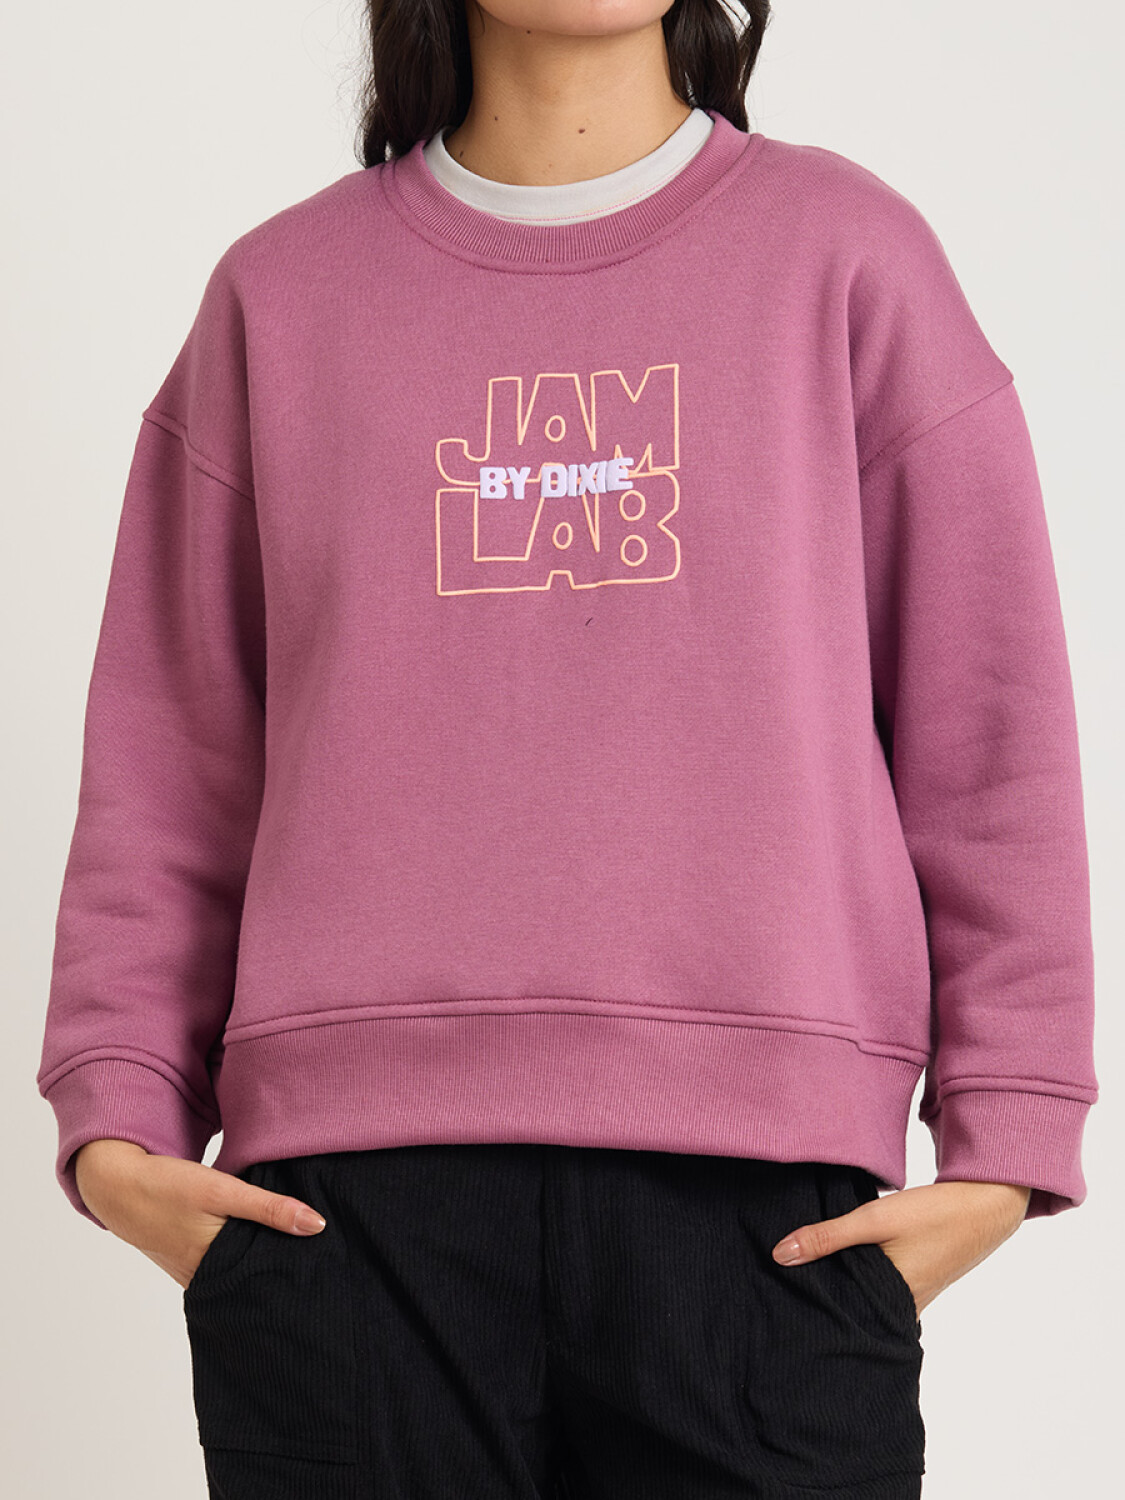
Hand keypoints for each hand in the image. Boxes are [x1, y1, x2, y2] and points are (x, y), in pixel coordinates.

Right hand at [74, 1139, 327, 1289]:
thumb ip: (269, 1208)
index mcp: (215, 1270)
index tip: (323, 1271)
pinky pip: (221, 1267)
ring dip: (259, 1265)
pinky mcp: (187, 1263)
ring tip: (298, 1260)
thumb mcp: (223, 1190)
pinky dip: (239, 1258)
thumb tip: (317, 1226)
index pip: (265, 1283)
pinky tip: (259, 1247)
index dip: (292, 1276)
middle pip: (253, 1282)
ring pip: (237, 1275)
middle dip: (279, 1274)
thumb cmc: (170, 1186)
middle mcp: (204, 1281)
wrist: (117, 1185)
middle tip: (318, 1268)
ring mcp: (193, 1275)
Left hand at [770, 1179, 1031, 1317]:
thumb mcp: (875, 1219)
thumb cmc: (933, 1214)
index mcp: (894, 1304)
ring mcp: (913, 1296)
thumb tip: (780, 1255)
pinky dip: (861, 1275)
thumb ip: (828, 1236)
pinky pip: (880, 1285)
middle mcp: (904, 1310)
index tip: (780, 1307)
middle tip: (783, 1294)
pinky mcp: (917, 1280)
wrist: (985, 1204)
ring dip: (843, 1284)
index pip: (842, 1319)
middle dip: (824, 1300)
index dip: (813, 1312)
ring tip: (804, 1277)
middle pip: (853, 1309)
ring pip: (866, 1296)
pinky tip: (841, 1262)